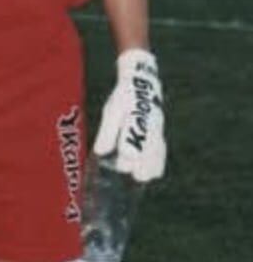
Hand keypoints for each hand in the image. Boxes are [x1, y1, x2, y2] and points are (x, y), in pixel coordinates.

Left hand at [93, 49, 165, 181]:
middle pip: (149, 150)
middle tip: (128, 171)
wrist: (143, 84)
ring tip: (141, 177)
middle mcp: (151, 124)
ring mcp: (158, 128)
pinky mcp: (159, 132)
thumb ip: (107, 132)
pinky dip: (157, 161)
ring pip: (158, 151)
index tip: (122, 165)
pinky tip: (152, 173)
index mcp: (137, 116)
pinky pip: (162, 149)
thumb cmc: (124, 97)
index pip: (135, 139)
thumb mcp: (112, 111)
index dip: (129, 153)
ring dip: (150, 165)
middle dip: (140, 164)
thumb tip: (100, 151)